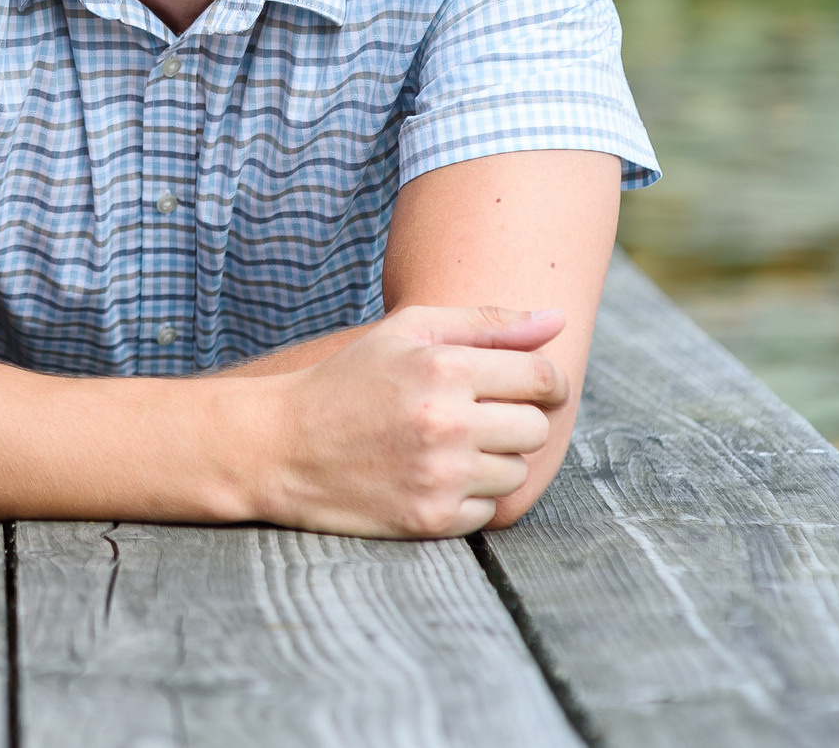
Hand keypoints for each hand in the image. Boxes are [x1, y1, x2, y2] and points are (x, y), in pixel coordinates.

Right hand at [251, 306, 569, 538]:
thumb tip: (557, 321)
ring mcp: (440, 474)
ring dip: (492, 462)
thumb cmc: (348, 380)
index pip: (542, 379)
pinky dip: (469, 497)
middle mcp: (447, 422)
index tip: (535, 389)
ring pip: (516, 472)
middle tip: (476, 418)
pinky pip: (488, 511)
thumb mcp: (405, 332)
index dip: (548, 383)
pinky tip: (431, 476)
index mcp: (443, 367)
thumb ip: (484, 322)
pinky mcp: (430, 518)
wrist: (281, 446)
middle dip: (515, 422)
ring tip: (448, 447)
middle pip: (535, 429)